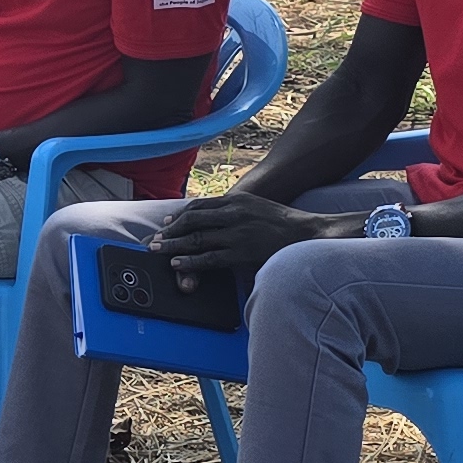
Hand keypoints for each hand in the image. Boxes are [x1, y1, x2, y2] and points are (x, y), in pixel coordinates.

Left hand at [148, 190, 350, 284]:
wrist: (308, 233)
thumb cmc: (283, 223)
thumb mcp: (256, 207)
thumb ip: (235, 210)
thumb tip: (215, 219)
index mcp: (236, 200)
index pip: (199, 207)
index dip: (179, 217)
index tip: (166, 225)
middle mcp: (233, 213)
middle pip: (191, 220)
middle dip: (170, 231)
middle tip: (153, 240)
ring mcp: (237, 233)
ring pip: (196, 239)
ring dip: (173, 245)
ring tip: (158, 251)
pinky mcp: (241, 252)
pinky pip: (209, 257)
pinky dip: (190, 260)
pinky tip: (178, 263)